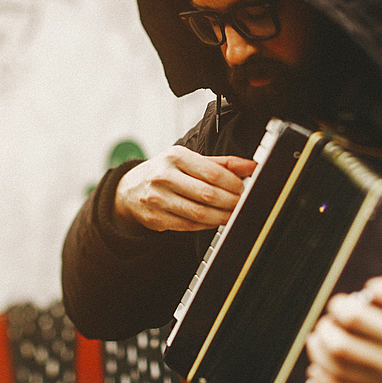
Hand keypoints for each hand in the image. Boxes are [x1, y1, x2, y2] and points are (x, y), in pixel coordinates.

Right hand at [114, 146, 256, 232]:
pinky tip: (216, 220)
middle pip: (207, 194)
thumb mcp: (190, 160)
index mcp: (175, 157)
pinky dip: (207, 225)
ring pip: (199, 213)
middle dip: (231, 202)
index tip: (243, 188)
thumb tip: (251, 166)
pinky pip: (189, 226)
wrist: (130, 189)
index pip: (211, 172)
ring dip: (222, 216)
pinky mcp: (156, 219)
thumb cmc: (166, 171)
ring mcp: (157, 199)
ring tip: (233, 214)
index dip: (232, 183)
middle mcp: (163, 176)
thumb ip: (221, 163)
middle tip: (242, 204)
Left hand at [305, 273, 381, 382]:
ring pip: (336, 370)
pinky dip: (321, 379)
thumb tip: (368, 290)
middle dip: (326, 328)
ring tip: (319, 336)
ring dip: (318, 351)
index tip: (339, 301)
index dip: (339, 306)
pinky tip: (316, 365)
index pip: (356, 319)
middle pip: (341, 346)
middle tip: (328, 319)